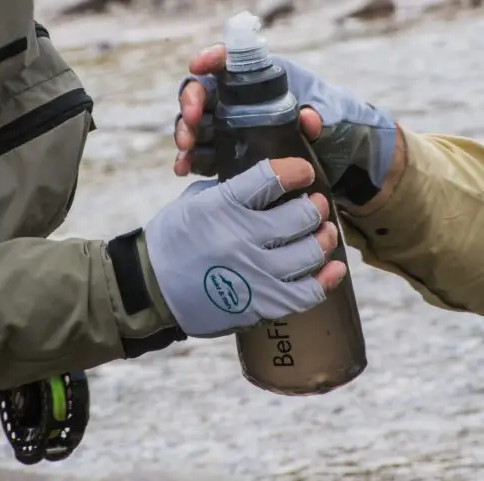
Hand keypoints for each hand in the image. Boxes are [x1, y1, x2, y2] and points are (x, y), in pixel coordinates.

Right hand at [144, 157, 347, 337]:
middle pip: (301, 215)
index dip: (296, 171)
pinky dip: (326, 278)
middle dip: (315, 206)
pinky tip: (332, 266)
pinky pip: (308, 293)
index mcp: (222, 206)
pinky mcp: (261, 305)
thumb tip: (269, 182)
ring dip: (323, 238)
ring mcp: (254, 274)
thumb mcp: (195, 202)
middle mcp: (241, 239)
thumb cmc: (173, 241)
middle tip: (315, 205)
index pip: (273, 177)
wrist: (151, 291)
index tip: (303, 173)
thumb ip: (232, 190)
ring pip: (310, 252)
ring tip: (322, 232)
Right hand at [174, 44, 398, 206]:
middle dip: (192, 103)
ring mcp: (234, 129)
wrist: (344, 165)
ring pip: (199, 125)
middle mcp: (243, 102)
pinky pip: (204, 154)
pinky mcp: (231, 155)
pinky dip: (191, 160)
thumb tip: (308, 118)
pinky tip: (183, 170)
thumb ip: (320, 120)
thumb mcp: (333, 122)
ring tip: (186, 152)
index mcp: (264, 84)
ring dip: (187, 135)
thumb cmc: (338, 130)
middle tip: (194, 122)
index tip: (199, 65)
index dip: (213, 59)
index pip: (232, 62)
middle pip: (206, 93)